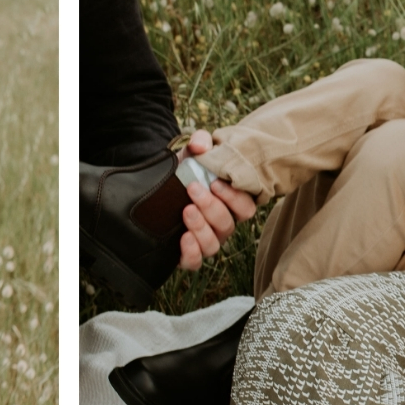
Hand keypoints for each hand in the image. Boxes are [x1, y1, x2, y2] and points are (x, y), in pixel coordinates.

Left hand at [175, 130, 257, 270]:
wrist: (158, 188)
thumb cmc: (184, 172)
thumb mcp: (191, 154)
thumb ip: (200, 142)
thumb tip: (200, 146)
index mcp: (229, 204)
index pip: (245, 208)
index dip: (234, 198)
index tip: (215, 183)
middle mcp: (221, 225)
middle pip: (228, 224)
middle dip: (212, 207)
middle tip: (193, 189)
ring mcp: (206, 240)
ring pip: (214, 244)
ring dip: (202, 228)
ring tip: (186, 211)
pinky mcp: (187, 254)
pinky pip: (195, 262)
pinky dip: (191, 252)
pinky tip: (183, 237)